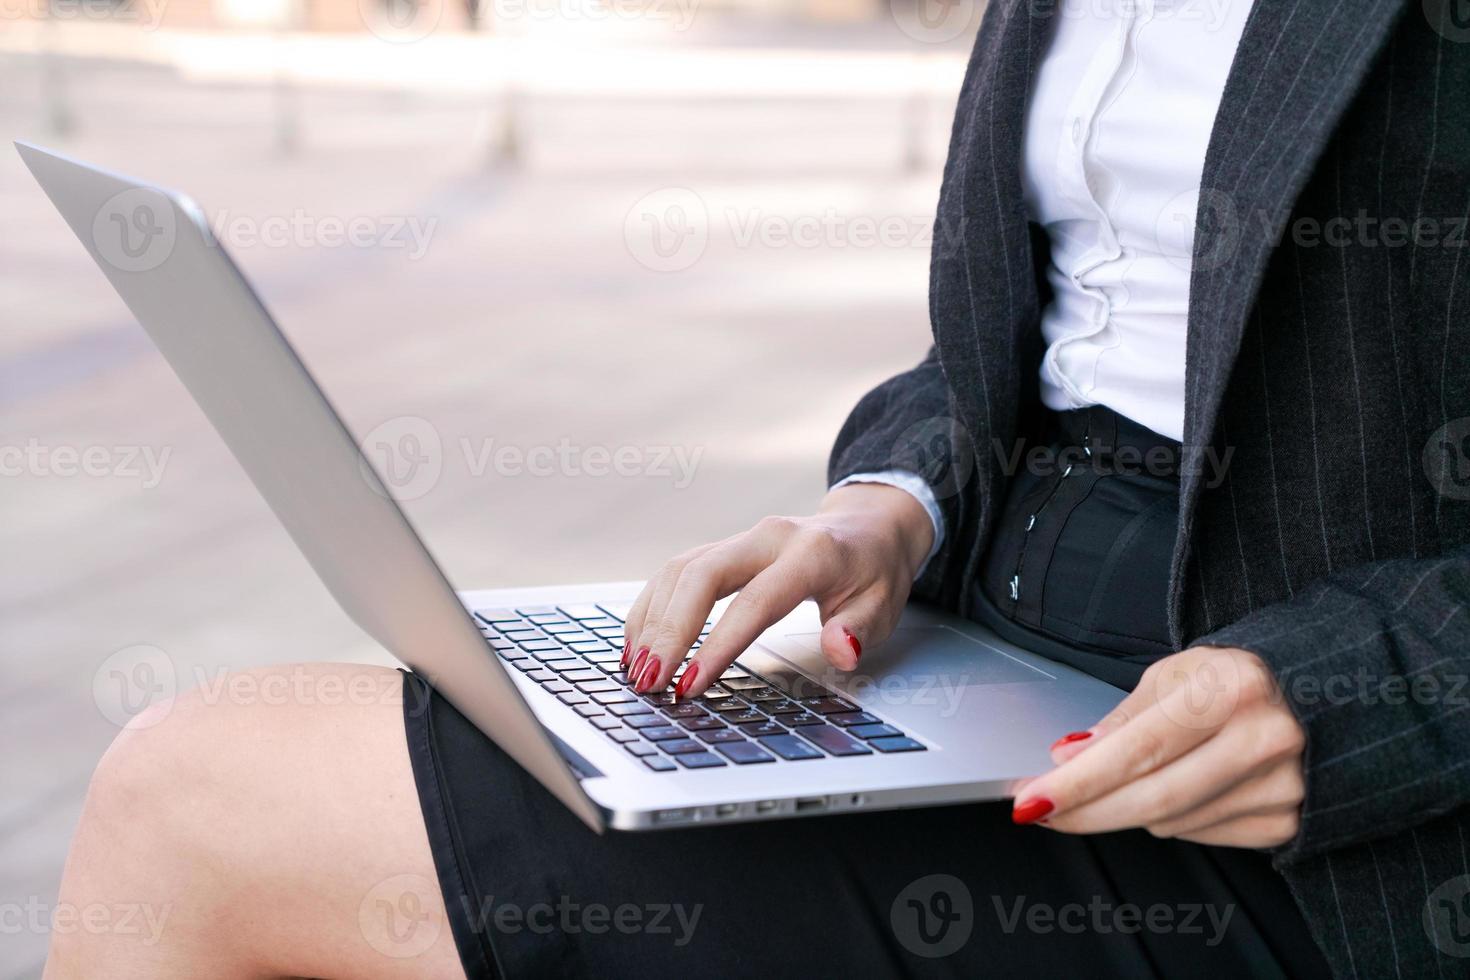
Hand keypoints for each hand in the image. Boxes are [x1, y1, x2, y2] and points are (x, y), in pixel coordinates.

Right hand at [620, 483, 934, 697]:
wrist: (868, 526)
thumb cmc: (874, 572)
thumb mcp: (883, 606)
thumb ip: (858, 630)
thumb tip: (841, 651)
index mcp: (810, 553)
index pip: (755, 602)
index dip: (718, 645)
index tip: (690, 685)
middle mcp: (768, 538)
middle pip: (701, 575)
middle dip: (668, 631)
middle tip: (649, 680)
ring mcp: (742, 539)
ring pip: (680, 570)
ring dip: (652, 621)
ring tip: (636, 670)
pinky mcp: (724, 548)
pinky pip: (677, 571)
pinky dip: (652, 607)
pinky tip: (639, 643)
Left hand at [1011, 646, 1305, 848]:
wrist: (1328, 694)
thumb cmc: (1240, 678)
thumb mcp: (1178, 675)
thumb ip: (1123, 719)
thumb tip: (1069, 756)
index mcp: (1233, 687)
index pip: (1137, 749)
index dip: (1079, 781)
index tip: (1032, 799)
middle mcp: (1265, 737)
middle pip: (1152, 798)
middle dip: (1086, 810)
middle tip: (1044, 811)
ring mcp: (1283, 785)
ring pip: (1171, 822)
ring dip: (1129, 810)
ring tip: (1123, 782)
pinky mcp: (1287, 820)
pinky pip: (1202, 835)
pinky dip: (1173, 819)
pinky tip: (1178, 789)